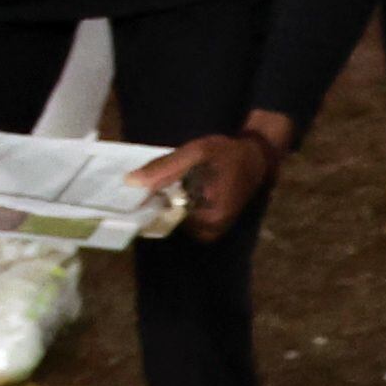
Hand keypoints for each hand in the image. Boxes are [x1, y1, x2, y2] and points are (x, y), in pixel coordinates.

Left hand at [128, 109, 293, 240]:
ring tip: (183, 182)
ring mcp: (211, 233)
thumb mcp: (195, 152)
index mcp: (206, 215)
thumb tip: (130, 182)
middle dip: (163, 200)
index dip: (151, 199)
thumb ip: (164, 168)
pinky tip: (189, 191)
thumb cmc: (226, 154)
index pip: (163, 214)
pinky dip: (182, 207)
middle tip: (173, 179)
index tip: (145, 186)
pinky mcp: (212, 230)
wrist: (255, 161)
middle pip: (169, 219)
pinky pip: (186, 221)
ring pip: (176, 220)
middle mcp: (209, 230)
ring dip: (173, 203)